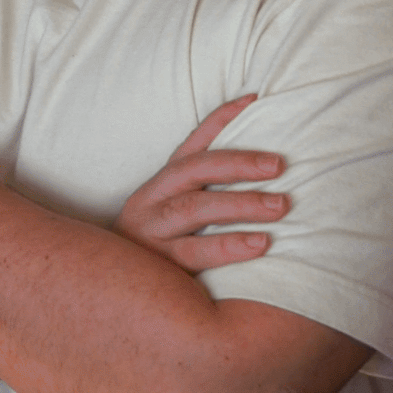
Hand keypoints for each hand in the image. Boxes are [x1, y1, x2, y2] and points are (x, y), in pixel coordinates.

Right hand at [115, 94, 288, 272]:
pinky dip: (230, 246)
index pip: (192, 144)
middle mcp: (151, 201)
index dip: (221, 119)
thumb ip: (204, 194)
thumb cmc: (156, 252)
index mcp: (159, 184)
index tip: (256, 99)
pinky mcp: (157, 266)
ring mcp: (151, 232)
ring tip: (280, 205)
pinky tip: (260, 244)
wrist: (111, 293)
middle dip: (238, 163)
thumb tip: (259, 171)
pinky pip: (196, 254)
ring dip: (240, 204)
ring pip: (194, 208)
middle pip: (194, 170)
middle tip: (279, 165)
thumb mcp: (171, 215)